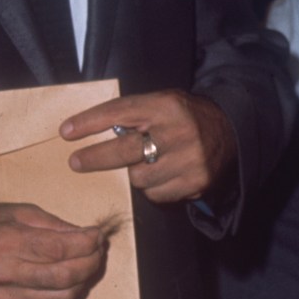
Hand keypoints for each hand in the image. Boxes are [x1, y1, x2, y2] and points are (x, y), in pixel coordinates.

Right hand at [0, 201, 108, 298]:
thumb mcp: (21, 212)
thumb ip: (57, 226)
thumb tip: (90, 237)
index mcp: (4, 242)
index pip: (60, 248)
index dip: (88, 243)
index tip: (99, 236)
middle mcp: (3, 274)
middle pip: (65, 277)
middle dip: (91, 263)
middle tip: (98, 252)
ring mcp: (5, 298)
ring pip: (63, 298)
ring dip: (83, 281)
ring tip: (85, 265)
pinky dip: (65, 294)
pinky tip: (65, 279)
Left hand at [59, 90, 235, 204]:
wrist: (232, 132)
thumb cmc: (185, 117)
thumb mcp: (162, 104)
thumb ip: (134, 116)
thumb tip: (90, 133)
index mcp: (166, 106)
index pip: (120, 112)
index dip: (90, 123)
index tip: (66, 132)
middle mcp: (178, 132)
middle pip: (125, 150)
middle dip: (96, 158)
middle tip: (75, 163)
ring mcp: (189, 160)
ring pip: (139, 178)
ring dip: (133, 174)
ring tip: (145, 163)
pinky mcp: (196, 183)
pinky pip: (157, 194)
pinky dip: (152, 188)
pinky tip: (163, 175)